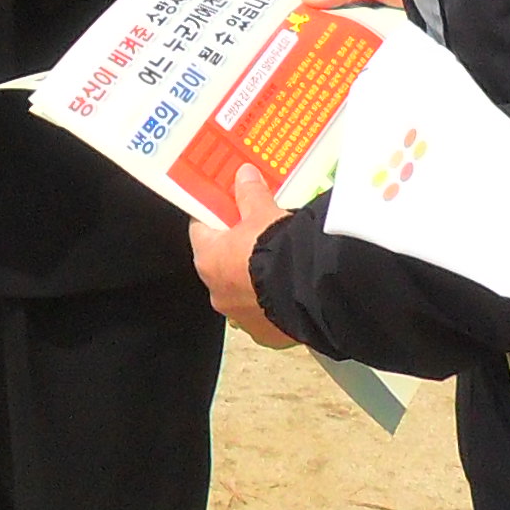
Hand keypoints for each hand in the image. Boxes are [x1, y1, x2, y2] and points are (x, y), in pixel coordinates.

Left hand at [191, 165, 299, 347]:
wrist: (308, 289)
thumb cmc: (275, 248)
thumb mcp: (263, 213)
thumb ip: (251, 194)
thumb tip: (244, 175)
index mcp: (208, 259)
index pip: (201, 232)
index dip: (215, 218)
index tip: (227, 210)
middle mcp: (217, 292)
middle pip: (222, 264)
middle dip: (238, 251)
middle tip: (259, 235)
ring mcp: (241, 317)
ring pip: (243, 292)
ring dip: (255, 280)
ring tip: (280, 264)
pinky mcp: (265, 334)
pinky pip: (265, 314)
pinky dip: (273, 303)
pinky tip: (291, 290)